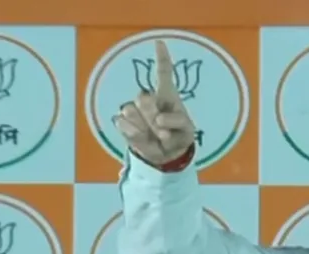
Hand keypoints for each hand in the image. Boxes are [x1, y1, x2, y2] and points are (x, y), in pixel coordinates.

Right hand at [113, 40, 195, 166]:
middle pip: (143, 98)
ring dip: (146, 129)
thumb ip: (175, 123)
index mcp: (168, 95)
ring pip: (131, 111)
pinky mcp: (124, 122)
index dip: (161, 58)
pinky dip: (134, 134)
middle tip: (163, 131)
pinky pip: (123, 123)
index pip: (163, 72)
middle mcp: (150, 98)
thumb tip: (159, 121)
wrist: (166, 156)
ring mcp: (134, 109)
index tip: (159, 42)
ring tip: (157, 137)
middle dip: (152, 117)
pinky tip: (144, 139)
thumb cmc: (178, 138)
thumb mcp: (185, 132)